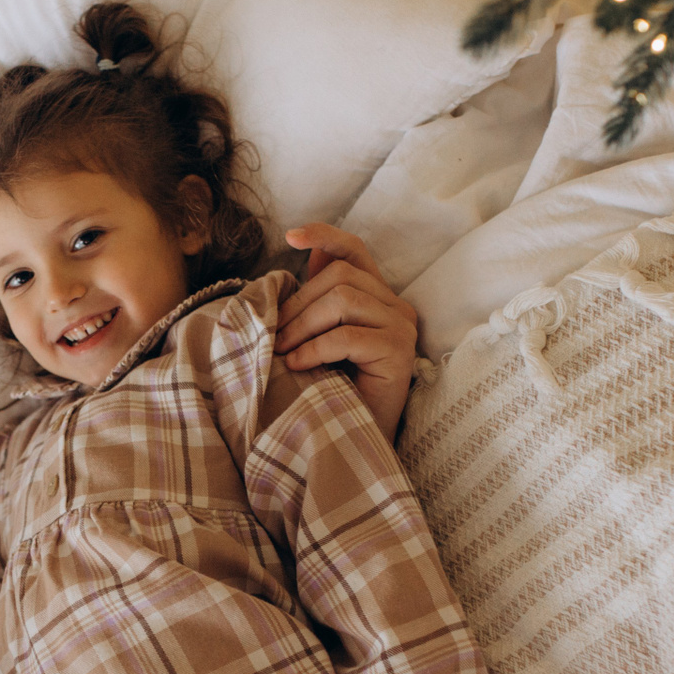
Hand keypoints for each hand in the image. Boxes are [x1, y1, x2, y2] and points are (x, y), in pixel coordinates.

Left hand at [275, 224, 419, 440]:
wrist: (353, 438)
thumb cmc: (332, 389)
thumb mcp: (317, 339)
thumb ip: (317, 302)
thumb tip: (309, 257)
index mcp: (376, 296)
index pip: (354, 250)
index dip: (325, 236)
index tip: (290, 236)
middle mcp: (395, 306)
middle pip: (341, 277)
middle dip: (297, 305)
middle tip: (272, 336)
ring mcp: (401, 327)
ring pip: (344, 300)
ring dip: (302, 326)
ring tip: (282, 352)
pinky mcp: (399, 352)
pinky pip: (348, 336)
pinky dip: (315, 348)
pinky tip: (298, 365)